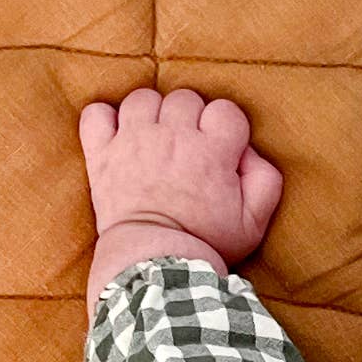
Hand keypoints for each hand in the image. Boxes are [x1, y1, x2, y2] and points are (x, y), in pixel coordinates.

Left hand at [81, 87, 282, 304]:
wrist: (153, 263)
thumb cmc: (205, 244)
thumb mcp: (254, 222)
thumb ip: (265, 179)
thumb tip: (248, 152)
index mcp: (212, 150)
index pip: (225, 109)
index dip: (225, 126)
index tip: (220, 148)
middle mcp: (173, 137)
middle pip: (185, 98)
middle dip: (189, 117)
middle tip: (187, 146)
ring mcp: (134, 141)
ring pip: (143, 98)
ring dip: (151, 112)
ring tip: (154, 137)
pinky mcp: (103, 154)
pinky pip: (96, 115)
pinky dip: (104, 118)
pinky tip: (117, 133)